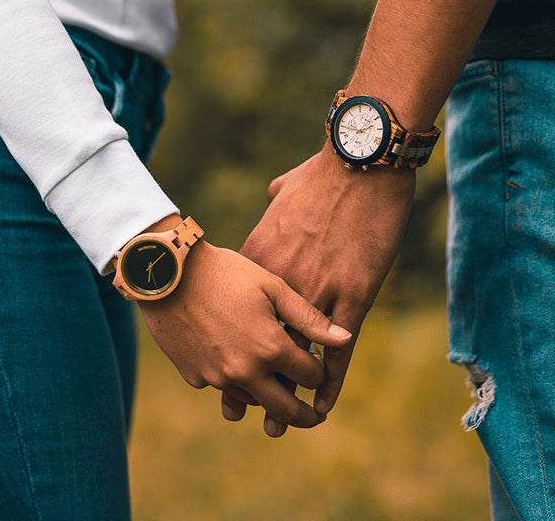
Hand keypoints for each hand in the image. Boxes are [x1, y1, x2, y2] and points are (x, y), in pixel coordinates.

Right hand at [138, 219, 351, 433]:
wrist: (168, 274)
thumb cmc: (226, 272)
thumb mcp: (272, 287)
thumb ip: (309, 318)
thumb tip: (345, 340)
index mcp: (270, 349)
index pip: (310, 377)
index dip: (318, 370)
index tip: (316, 362)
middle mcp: (245, 372)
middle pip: (284, 409)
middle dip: (303, 415)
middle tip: (313, 416)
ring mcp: (217, 378)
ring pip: (252, 402)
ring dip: (267, 398)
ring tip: (275, 387)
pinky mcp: (194, 377)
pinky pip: (222, 388)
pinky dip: (234, 382)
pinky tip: (236, 363)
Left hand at [221, 145, 414, 434]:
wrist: (359, 164)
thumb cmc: (323, 173)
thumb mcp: (285, 189)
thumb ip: (273, 202)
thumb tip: (270, 197)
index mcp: (262, 258)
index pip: (242, 314)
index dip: (236, 343)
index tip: (230, 363)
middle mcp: (282, 282)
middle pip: (262, 342)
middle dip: (252, 380)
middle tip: (244, 412)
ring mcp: (317, 291)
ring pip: (297, 354)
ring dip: (288, 392)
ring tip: (281, 424)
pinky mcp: (352, 295)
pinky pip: (336, 350)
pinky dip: (328, 382)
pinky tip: (322, 405)